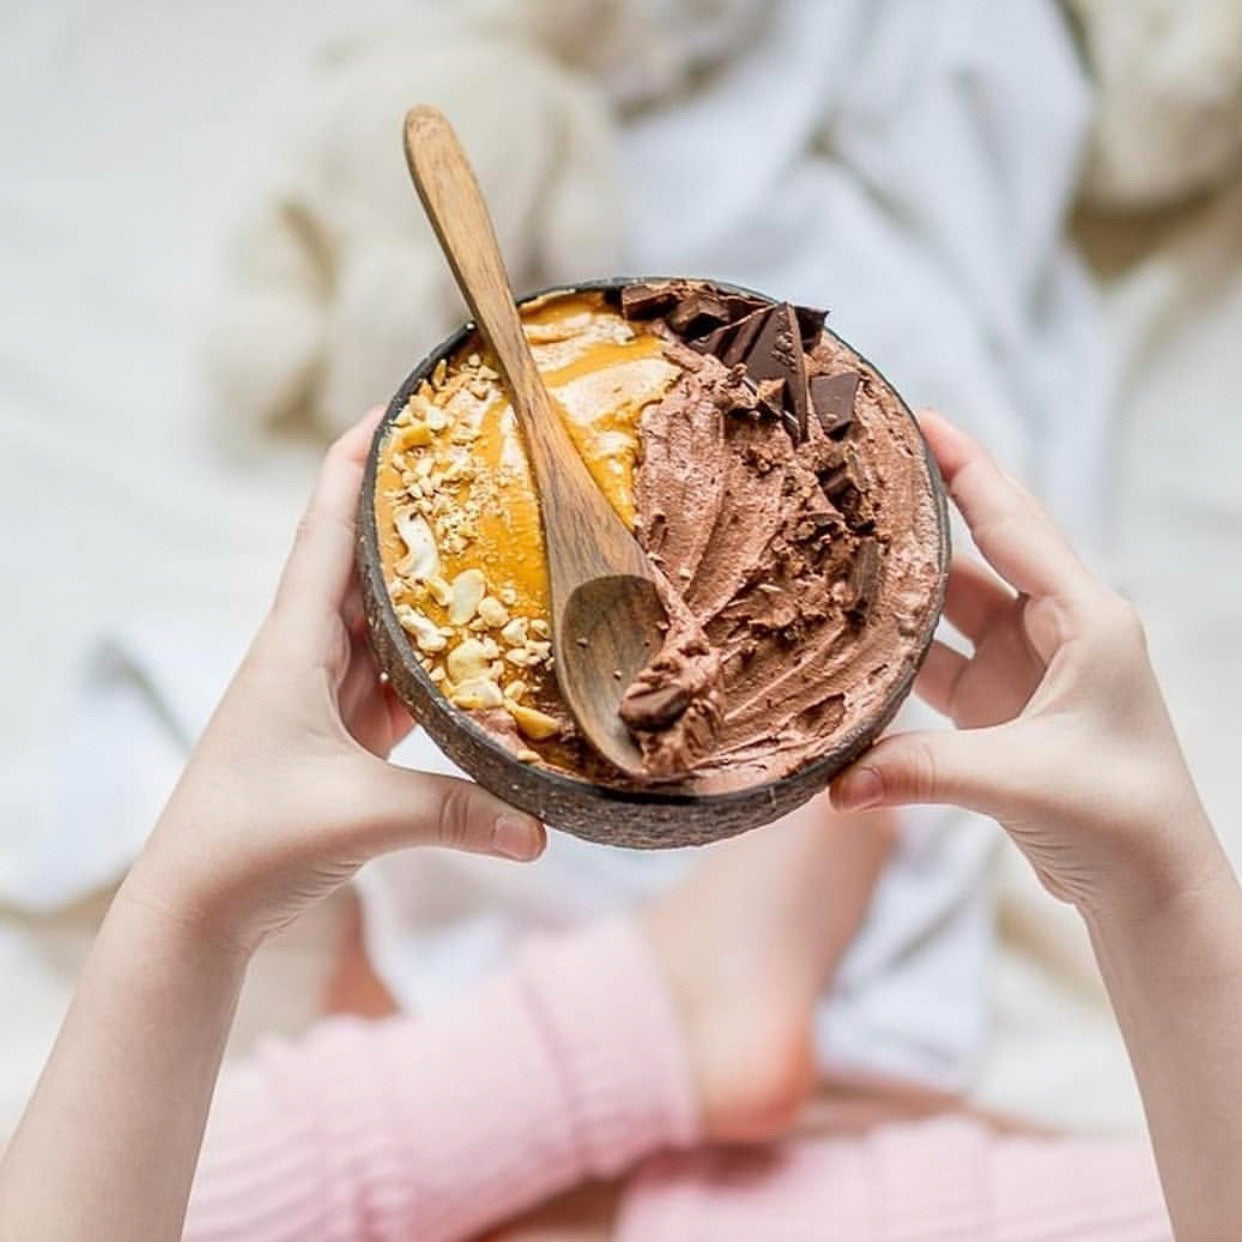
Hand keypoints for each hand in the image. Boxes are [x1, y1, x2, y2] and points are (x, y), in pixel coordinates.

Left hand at [124, 409, 544, 951]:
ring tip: (497, 553)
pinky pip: (403, 682)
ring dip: (434, 591)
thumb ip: (457, 812)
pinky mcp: (344, 736)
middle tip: (479, 475)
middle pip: (365, 561)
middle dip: (416, 514)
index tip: (398, 405)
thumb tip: (545, 828)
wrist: (197, 907)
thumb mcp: (359, 815)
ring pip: (390, 622)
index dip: (356, 461)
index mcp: (295, 643)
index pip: (326, 529)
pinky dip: (442, 668)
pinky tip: (486, 665)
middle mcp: (309, 654)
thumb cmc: (250, 840)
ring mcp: (326, 695)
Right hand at [831, 410, 1212, 912]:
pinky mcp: (997, 710)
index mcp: (1086, 620)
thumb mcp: (1024, 782)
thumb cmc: (1121, 820)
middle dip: (926, 508)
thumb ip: (924, 773)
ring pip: (950, 607)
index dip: (968, 468)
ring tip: (841, 546)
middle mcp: (1055, 631)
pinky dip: (897, 654)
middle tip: (867, 467)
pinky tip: (853, 641)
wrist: (1148, 888)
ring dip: (902, 585)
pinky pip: (936, 664)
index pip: (1014, 524)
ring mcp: (1023, 670)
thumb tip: (834, 782)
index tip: (922, 417)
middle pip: (979, 551)